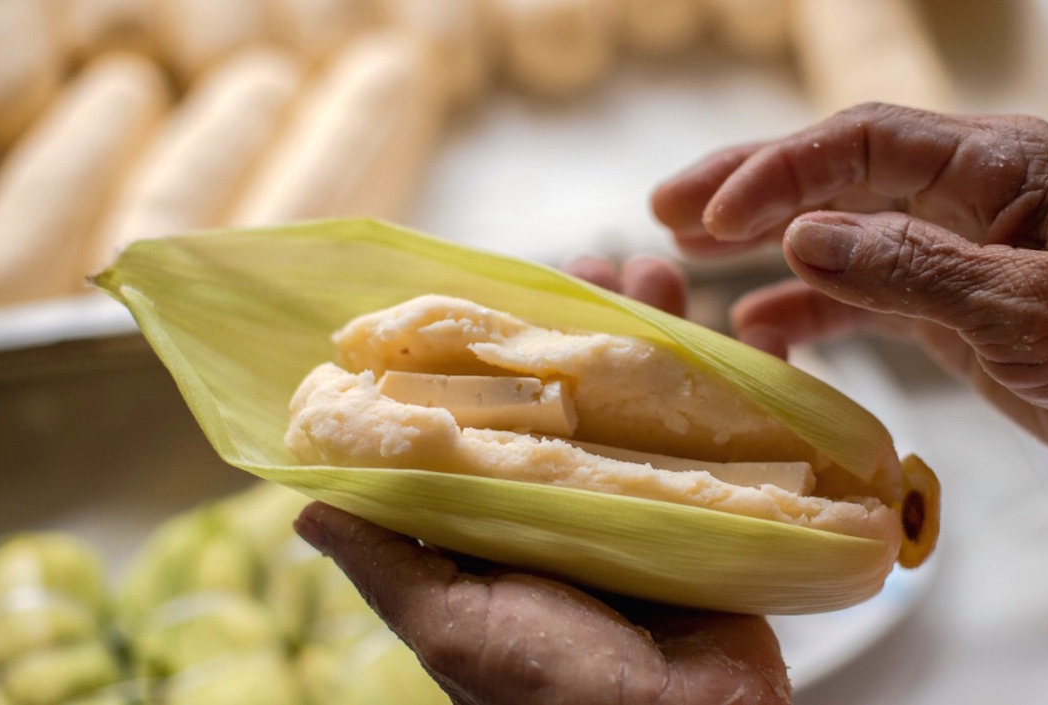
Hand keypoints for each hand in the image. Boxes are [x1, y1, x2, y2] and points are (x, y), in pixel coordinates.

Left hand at [293, 257, 791, 704]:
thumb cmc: (554, 688)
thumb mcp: (452, 622)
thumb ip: (385, 561)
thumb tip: (302, 503)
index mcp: (515, 518)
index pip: (501, 413)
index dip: (502, 350)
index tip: (501, 294)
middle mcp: (581, 501)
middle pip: (583, 389)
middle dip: (587, 321)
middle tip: (591, 264)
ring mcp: (652, 501)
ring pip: (654, 394)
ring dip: (657, 326)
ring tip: (654, 271)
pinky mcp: (722, 512)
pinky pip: (735, 433)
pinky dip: (744, 377)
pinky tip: (738, 325)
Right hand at [652, 103, 1047, 488]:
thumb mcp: (1025, 311)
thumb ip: (911, 271)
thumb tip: (801, 239)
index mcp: (993, 164)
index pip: (861, 142)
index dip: (779, 171)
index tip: (713, 213)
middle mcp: (962, 191)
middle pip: (834, 173)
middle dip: (749, 189)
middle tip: (664, 208)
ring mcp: (948, 245)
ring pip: (837, 228)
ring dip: (764, 241)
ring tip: (684, 251)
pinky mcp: (944, 300)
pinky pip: (858, 290)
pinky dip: (806, 305)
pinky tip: (756, 323)